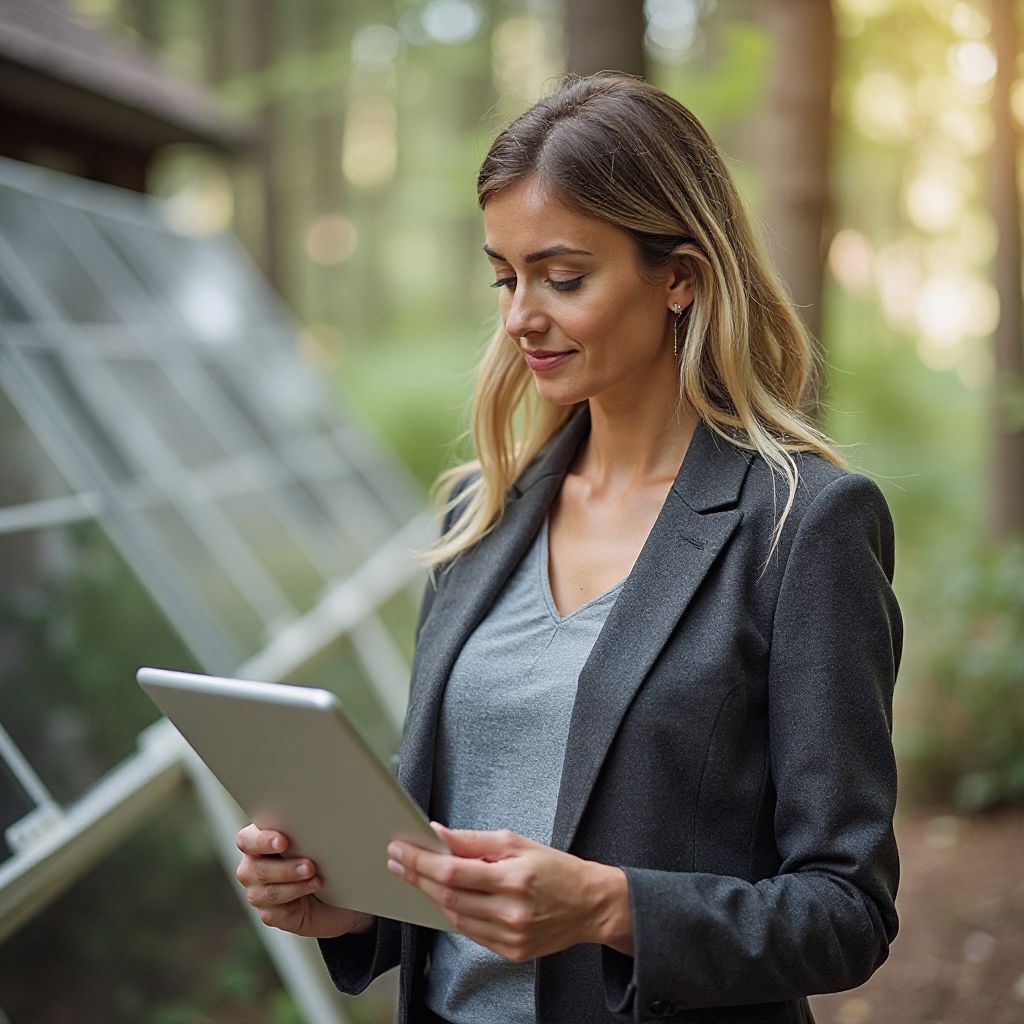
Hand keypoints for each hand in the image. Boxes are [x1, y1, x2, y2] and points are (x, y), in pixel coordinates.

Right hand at [235, 824, 375, 937]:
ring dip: (294, 884)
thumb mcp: (314, 839)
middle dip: (285, 867)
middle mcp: (252, 868)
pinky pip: (276, 911)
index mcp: (257, 843)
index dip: (261, 840)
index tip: (283, 841)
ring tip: (316, 877)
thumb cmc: (323, 856)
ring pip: (268, 892)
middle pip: (256, 868)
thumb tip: (319, 818)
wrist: (335, 892)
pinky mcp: (270, 914)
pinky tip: (313, 889)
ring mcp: (258, 893)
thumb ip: (306, 830)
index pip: (247, 840)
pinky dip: (296, 899)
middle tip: (310, 865)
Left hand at [386, 823, 633, 961]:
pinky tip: (443, 897)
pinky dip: (453, 913)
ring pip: (455, 917)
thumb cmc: (554, 868)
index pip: (454, 872)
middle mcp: (511, 912)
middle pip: (448, 897)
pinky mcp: (511, 952)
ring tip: (414, 874)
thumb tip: (437, 833)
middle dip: (417, 876)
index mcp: (515, 878)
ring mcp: (511, 937)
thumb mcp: (516, 842)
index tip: (400, 848)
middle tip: (396, 859)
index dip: (421, 861)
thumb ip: (473, 841)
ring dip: (430, 896)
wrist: (590, 905)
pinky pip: (470, 933)